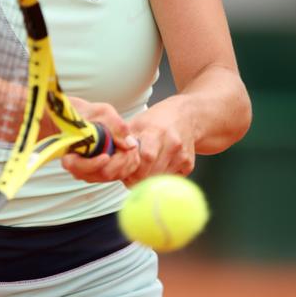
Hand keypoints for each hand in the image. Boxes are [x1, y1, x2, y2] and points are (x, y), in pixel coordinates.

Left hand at [61, 95, 195, 186]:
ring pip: (159, 179)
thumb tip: (106, 161)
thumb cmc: (156, 120)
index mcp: (155, 131)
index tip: (122, 172)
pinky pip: (169, 180)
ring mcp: (181, 154)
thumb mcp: (136, 123)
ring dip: (146, 181)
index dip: (129, 168)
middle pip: (149, 172)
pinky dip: (159, 179)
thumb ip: (121, 140)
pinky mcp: (189, 163)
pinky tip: (155, 169)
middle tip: (128, 177)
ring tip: (139, 174)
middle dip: (135, 178)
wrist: (187, 115)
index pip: (143, 158)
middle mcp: (171, 142)